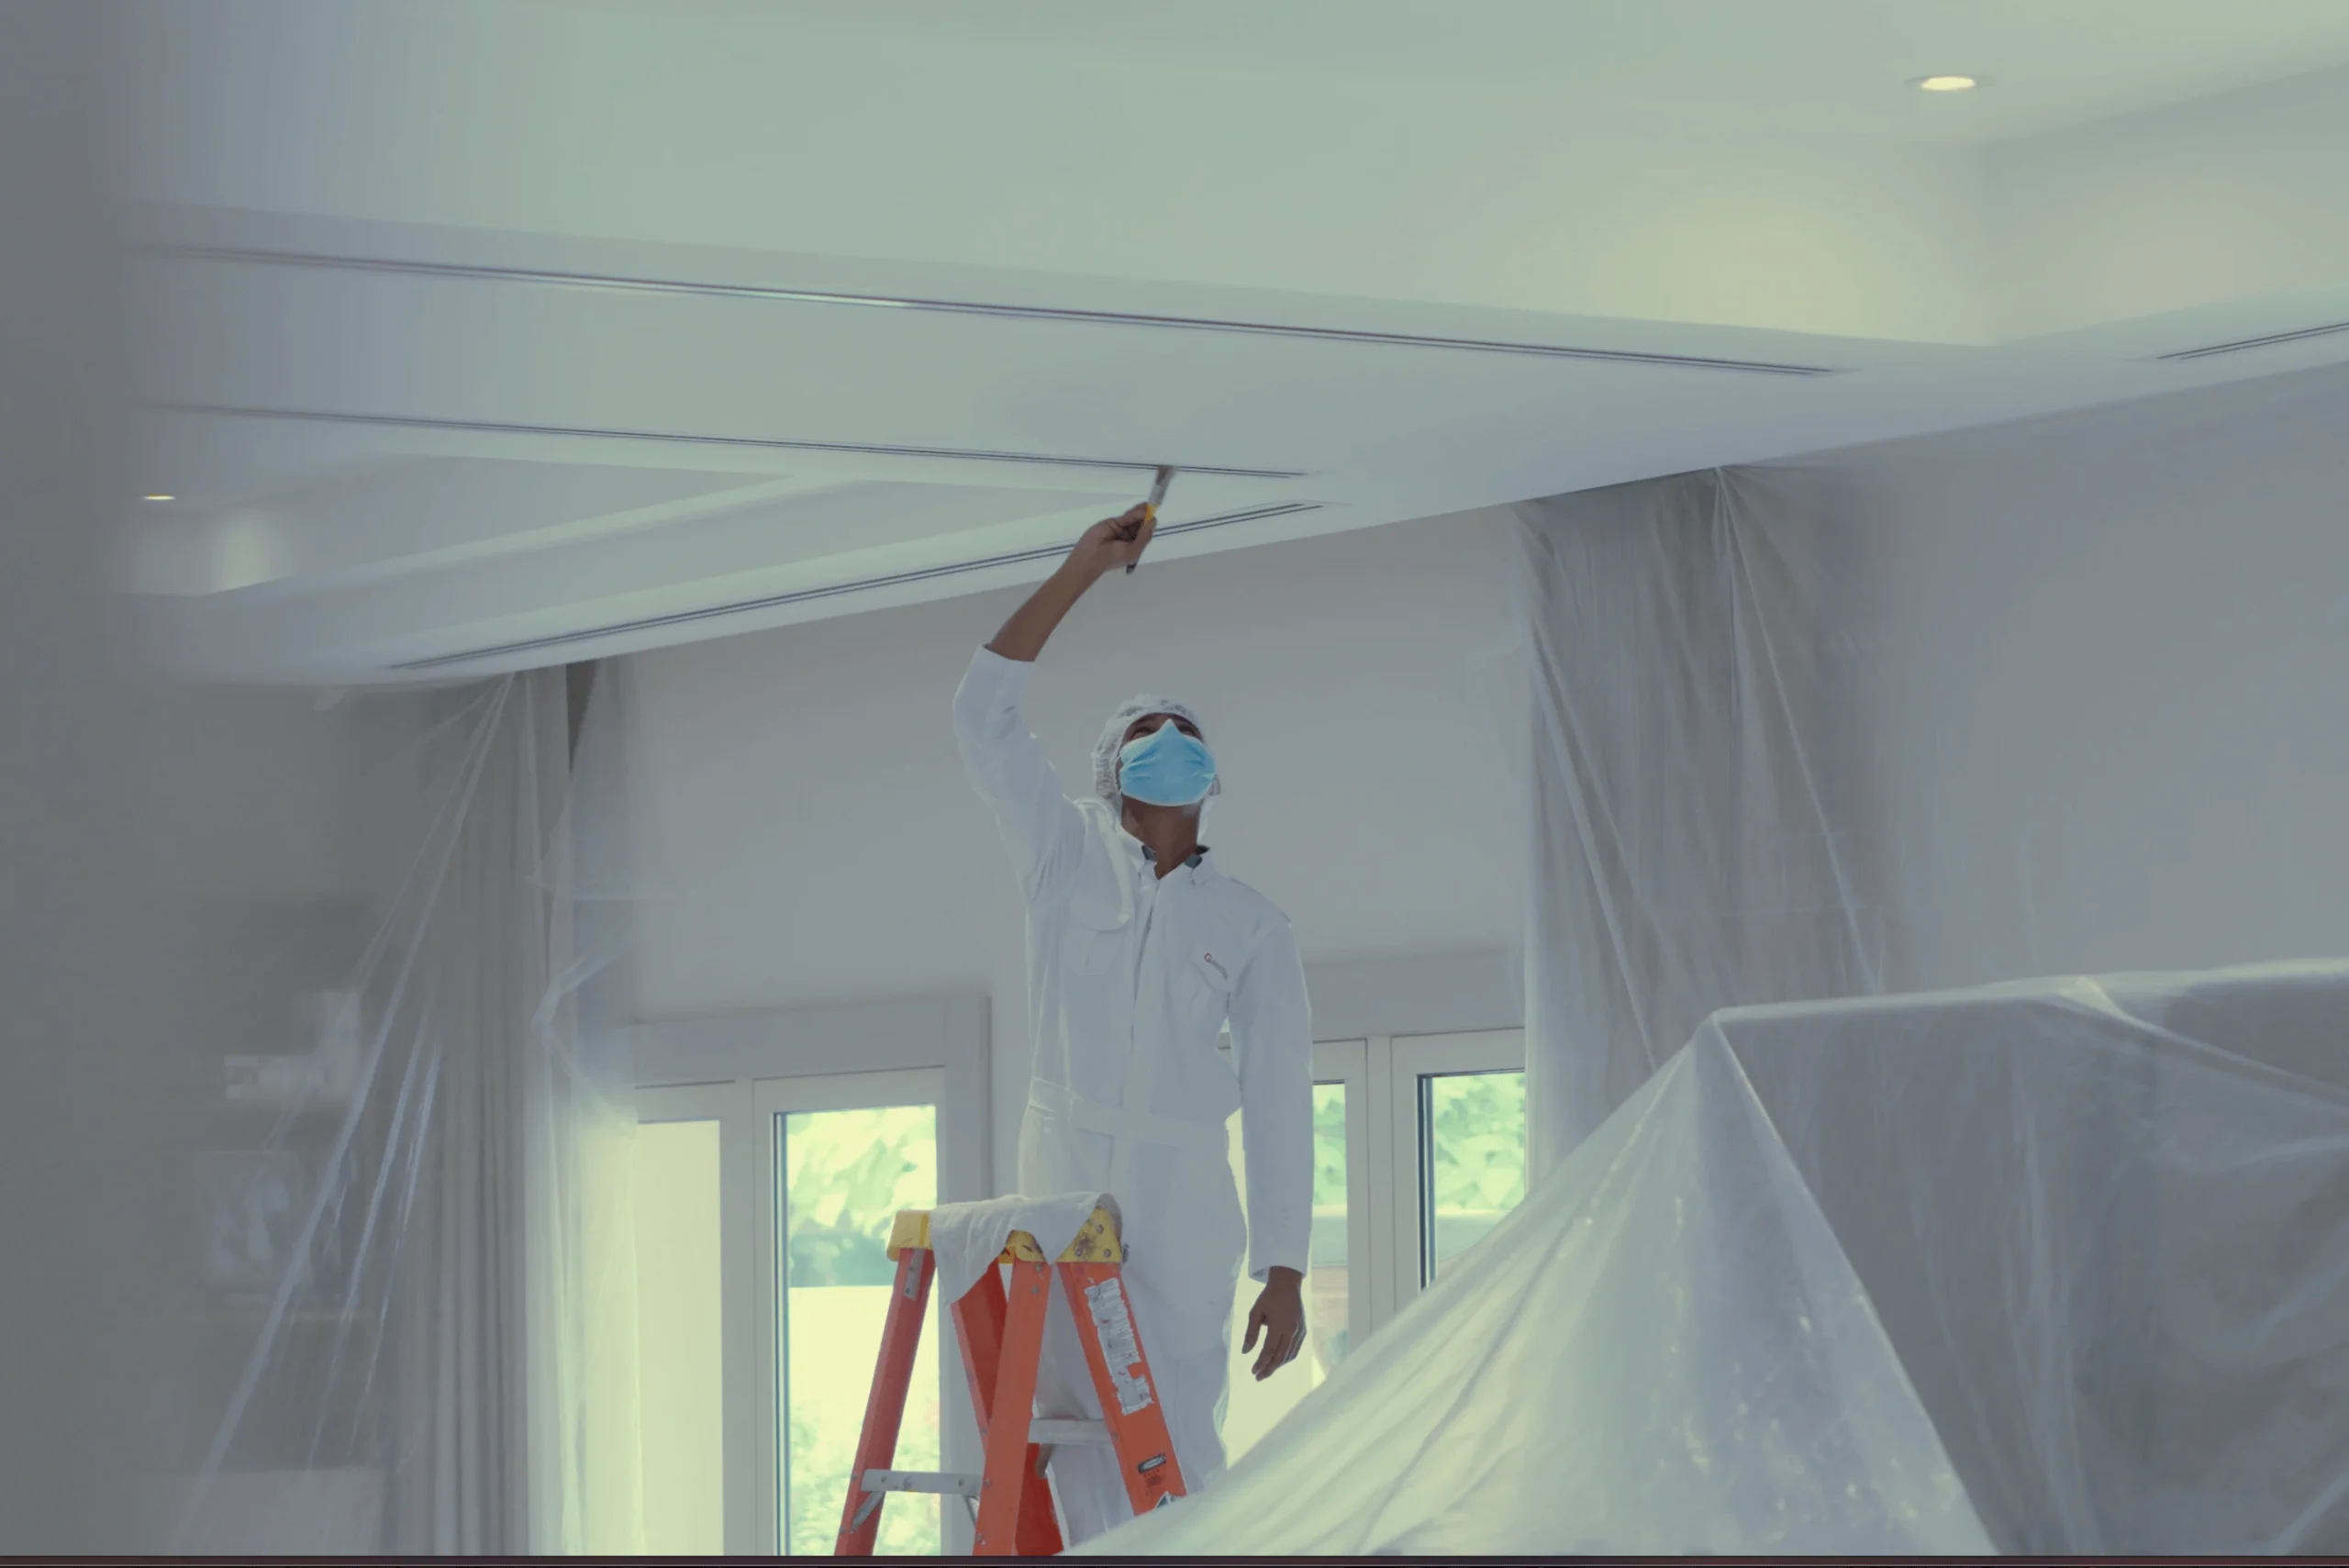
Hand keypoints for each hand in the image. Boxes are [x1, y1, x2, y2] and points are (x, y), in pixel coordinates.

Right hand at [1065, 503, 1155, 582]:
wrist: (1090, 557)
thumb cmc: (1113, 557)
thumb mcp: (1133, 550)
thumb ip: (1143, 535)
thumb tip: (1152, 520)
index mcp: (1135, 546)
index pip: (1145, 533)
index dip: (1150, 525)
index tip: (1154, 516)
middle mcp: (1129, 537)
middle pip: (1141, 524)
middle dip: (1146, 517)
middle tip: (1152, 507)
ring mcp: (1121, 529)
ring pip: (1134, 519)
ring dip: (1141, 512)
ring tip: (1148, 505)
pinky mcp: (1114, 522)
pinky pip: (1126, 517)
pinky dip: (1134, 513)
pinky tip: (1141, 509)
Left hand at [1242, 1267, 1306, 1382]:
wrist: (1287, 1284)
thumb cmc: (1268, 1297)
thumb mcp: (1255, 1312)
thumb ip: (1250, 1333)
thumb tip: (1245, 1352)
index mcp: (1279, 1325)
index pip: (1269, 1351)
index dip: (1261, 1363)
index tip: (1252, 1371)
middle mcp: (1291, 1331)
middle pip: (1280, 1357)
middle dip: (1269, 1369)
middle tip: (1258, 1378)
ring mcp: (1299, 1332)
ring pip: (1289, 1355)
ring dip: (1277, 1365)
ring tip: (1266, 1370)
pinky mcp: (1303, 1331)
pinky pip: (1295, 1350)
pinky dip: (1286, 1358)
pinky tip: (1278, 1361)